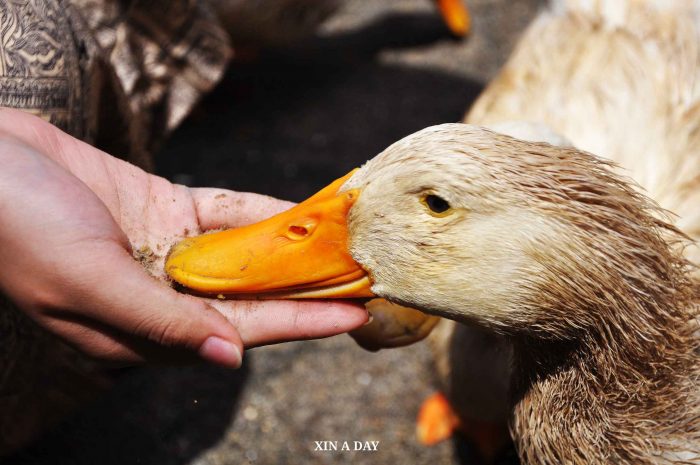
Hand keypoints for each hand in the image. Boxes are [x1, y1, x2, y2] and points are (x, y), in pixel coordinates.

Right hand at [0, 109, 366, 367]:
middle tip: (365, 280)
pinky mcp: (163, 208)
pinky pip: (223, 211)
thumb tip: (228, 358)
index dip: (299, 323)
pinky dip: (259, 211)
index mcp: (140, 328)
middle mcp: (160, 294)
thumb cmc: (18, 229)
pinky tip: (298, 209)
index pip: (239, 330)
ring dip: (291, 248)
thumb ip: (159, 321)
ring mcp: (165, 250)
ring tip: (345, 245)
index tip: (351, 316)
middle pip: (251, 295)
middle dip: (306, 289)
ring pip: (243, 253)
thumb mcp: (88, 281)